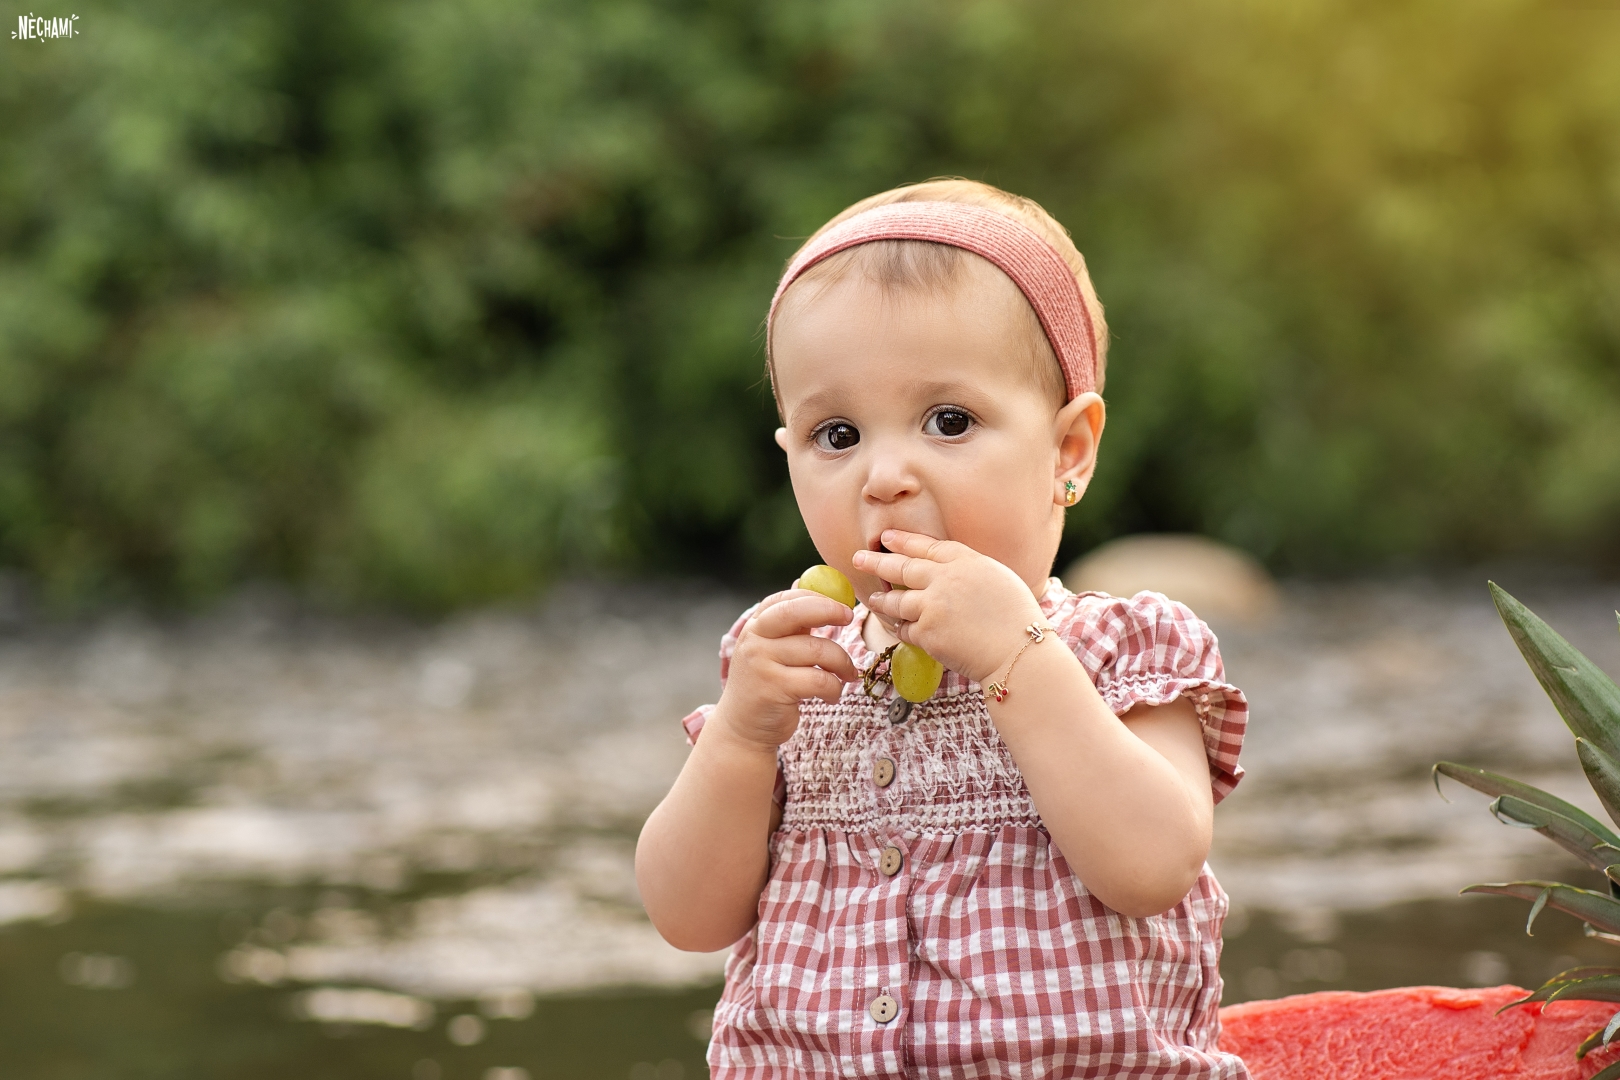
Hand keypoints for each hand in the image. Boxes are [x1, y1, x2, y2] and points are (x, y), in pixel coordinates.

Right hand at [710, 589, 857, 751]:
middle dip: (829, 610)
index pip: (786, 599)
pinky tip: (831, 695)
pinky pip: (819, 679)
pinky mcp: (774, 689)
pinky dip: (834, 687)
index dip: (816, 596)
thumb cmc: (767, 684)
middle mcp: (755, 640)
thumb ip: (794, 627)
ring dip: (842, 663)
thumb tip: (825, 596)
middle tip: (850, 618)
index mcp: (756, 626)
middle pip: (796, 612)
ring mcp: (762, 664)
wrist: (742, 727)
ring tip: (846, 675)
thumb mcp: (773, 650)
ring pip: (817, 650)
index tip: (841, 604)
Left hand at [854, 529, 1045, 684]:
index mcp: (966, 561)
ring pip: (896, 600)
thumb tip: (946, 570)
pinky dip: (898, 627)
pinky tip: (892, 625)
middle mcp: (945, 579)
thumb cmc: (1017, 618)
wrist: (1019, 652)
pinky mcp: (926, 633)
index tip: (886, 537)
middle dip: (877, 562)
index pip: (927, 546)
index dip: (904, 541)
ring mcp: (933, 606)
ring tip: (872, 599)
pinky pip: (904, 629)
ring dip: (881, 600)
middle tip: (859, 558)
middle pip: (902, 567)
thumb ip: (968, 570)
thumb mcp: (998, 578)